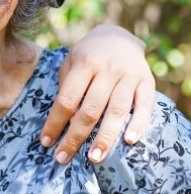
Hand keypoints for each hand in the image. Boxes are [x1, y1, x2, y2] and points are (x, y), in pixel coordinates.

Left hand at [40, 24, 154, 164]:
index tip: (46, 142)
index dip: (55, 122)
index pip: (66, 99)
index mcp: (83, 64)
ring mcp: (129, 75)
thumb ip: (66, 88)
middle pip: (90, 110)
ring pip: (117, 111)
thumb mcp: (70, 64)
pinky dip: (138, 124)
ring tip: (94, 158)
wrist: (118, 36)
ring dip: (105, 137)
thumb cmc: (87, 56)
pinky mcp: (148, 81)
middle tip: (63, 158)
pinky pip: (144, 106)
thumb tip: (63, 120)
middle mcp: (107, 69)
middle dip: (75, 137)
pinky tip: (128, 141)